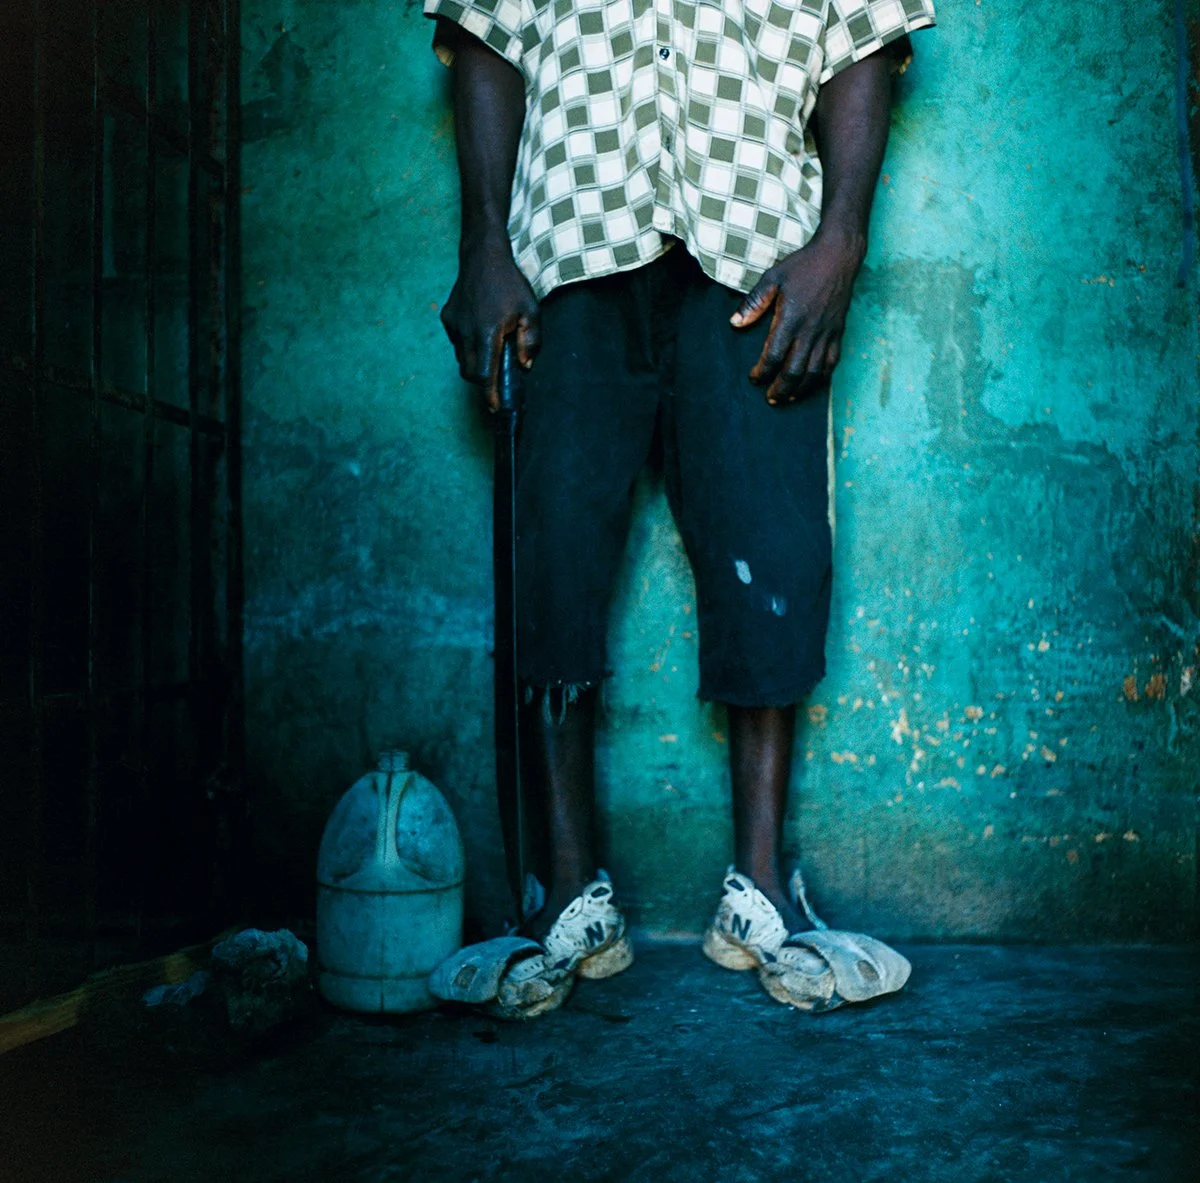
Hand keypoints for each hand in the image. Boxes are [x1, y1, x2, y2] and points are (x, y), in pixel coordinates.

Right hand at [440, 233, 540, 410]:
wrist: (482, 256)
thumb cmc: (510, 284)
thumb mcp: (531, 311)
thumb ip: (531, 341)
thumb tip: (525, 366)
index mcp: (488, 333)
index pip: (484, 375)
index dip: (490, 395)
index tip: (495, 408)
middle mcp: (466, 332)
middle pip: (470, 373)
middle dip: (483, 382)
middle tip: (498, 382)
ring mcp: (454, 326)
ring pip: (463, 358)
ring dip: (477, 362)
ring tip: (492, 348)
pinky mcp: (447, 319)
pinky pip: (458, 342)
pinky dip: (469, 345)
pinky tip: (481, 330)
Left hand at [731, 227, 866, 404]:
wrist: (838, 256)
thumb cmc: (803, 265)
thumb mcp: (772, 278)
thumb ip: (753, 303)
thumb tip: (734, 323)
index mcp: (790, 319)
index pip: (773, 356)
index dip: (761, 372)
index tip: (753, 378)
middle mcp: (809, 330)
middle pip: (794, 371)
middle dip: (780, 389)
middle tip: (770, 398)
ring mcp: (826, 333)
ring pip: (814, 372)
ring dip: (800, 390)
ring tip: (788, 398)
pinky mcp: (838, 333)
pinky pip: (831, 363)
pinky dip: (820, 378)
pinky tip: (811, 385)